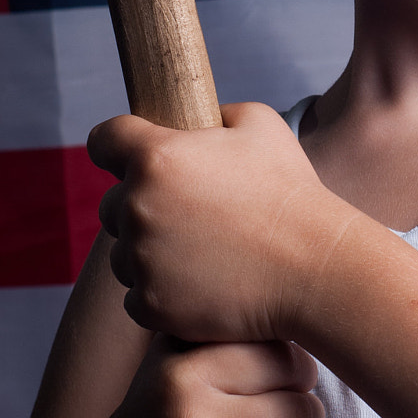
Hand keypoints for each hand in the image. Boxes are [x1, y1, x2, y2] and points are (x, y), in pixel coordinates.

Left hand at [89, 100, 348, 342]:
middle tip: (189, 215)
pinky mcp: (150, 305)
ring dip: (150, 252)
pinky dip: (163, 292)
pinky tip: (203, 284)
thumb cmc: (291, 193)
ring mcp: (141, 260)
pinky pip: (138, 296)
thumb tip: (201, 120)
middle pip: (110, 204)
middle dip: (140, 205)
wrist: (314, 269)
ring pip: (123, 254)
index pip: (103, 139)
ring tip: (203, 253)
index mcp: (157, 156)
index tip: (128, 155)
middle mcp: (137, 206)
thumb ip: (217, 113)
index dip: (115, 145)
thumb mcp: (261, 125)